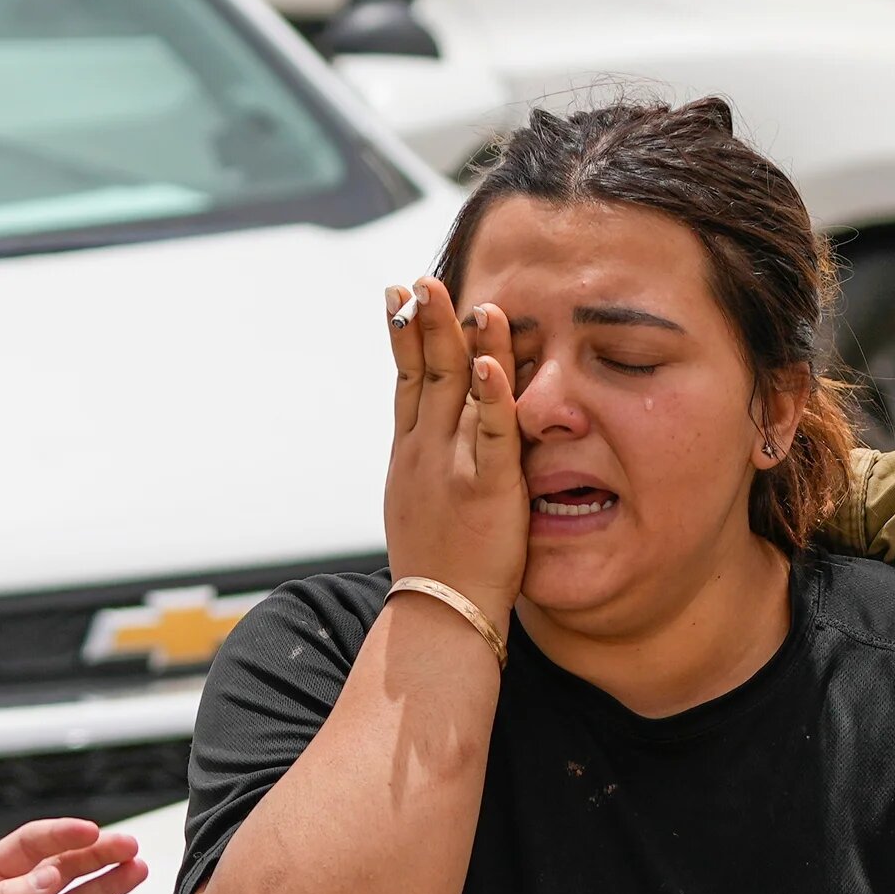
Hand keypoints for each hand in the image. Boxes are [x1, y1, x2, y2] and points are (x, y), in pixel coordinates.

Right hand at [386, 277, 525, 621]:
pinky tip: (494, 360)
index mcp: (410, 453)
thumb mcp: (421, 505)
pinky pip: (493, 433)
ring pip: (456, 391)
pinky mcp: (488, 487)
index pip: (404, 380)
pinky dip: (495, 395)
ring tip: (461, 296)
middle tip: (423, 278)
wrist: (439, 615)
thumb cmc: (438, 568)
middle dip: (424, 321)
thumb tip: (429, 443)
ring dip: (459, 341)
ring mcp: (452, 466)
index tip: (399, 294)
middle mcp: (424, 451)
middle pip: (423, 371)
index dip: (402, 335)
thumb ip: (429, 466)